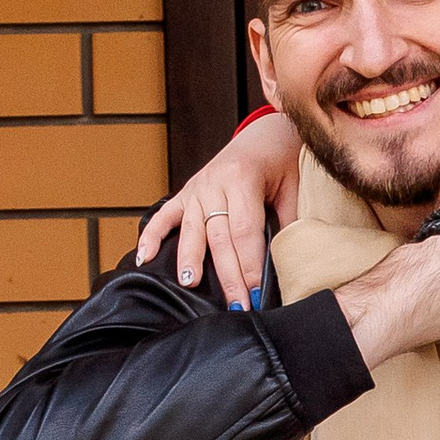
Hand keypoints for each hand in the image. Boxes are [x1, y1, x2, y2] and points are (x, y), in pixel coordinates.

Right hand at [138, 115, 299, 307]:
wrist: (265, 133)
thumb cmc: (283, 161)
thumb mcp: (294, 186)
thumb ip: (291, 220)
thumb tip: (290, 263)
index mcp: (243, 179)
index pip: (245, 231)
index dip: (250, 265)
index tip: (257, 294)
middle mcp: (215, 183)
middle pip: (219, 237)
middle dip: (228, 275)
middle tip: (236, 305)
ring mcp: (197, 188)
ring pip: (191, 230)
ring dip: (190, 260)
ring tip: (190, 285)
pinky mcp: (186, 192)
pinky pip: (165, 216)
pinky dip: (151, 235)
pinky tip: (144, 258)